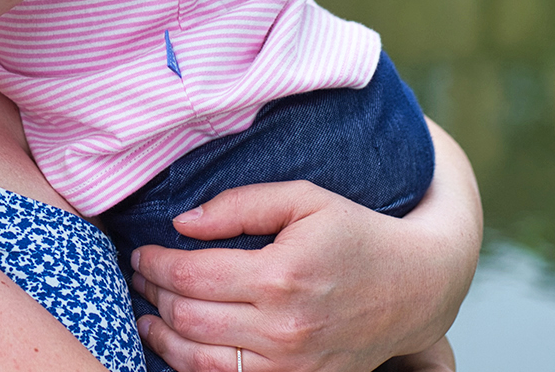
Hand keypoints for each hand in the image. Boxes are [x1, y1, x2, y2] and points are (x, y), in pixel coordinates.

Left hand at [130, 123, 479, 371]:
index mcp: (281, 275)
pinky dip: (192, 365)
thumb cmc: (356, 233)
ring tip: (147, 312)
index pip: (191, 275)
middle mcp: (284, 327)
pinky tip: (178, 343)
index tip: (142, 251)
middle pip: (189, 317)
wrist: (415, 287)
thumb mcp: (304, 198)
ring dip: (163, 335)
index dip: (155, 263)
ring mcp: (292, 364)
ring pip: (199, 359)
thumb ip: (239, 204)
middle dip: (153, 294)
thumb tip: (182, 221)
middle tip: (139, 275)